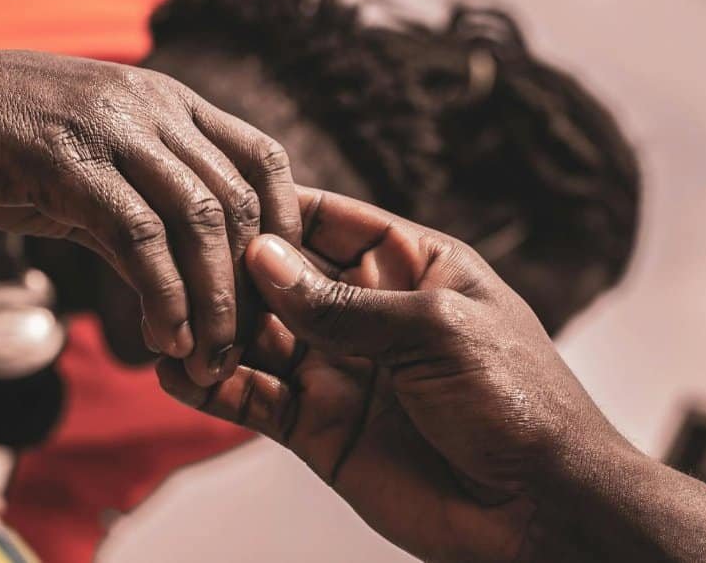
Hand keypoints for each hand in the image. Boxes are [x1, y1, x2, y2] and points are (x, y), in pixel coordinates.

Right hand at [0, 7, 300, 384]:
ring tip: (207, 358)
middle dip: (252, 287)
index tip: (277, 294)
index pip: (265, 160)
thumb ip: (141, 213)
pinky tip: (163, 337)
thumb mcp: (89, 168)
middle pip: (239, 200)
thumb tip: (188, 286)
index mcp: (169, 103)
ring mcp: (108, 126)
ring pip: (197, 218)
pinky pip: (135, 235)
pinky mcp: (61, 157)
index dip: (286, 230)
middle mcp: (152, 106)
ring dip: (213, 301)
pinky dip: (162, 294)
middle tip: (242, 349)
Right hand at [157, 186, 629, 560]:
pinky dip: (213, 386)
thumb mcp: (435, 329)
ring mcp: (339, 368)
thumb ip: (345, 302)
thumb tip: (262, 258)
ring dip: (215, 327)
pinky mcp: (317, 426)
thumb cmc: (514, 398)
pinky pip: (254, 397)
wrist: (536, 506)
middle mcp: (367, 311)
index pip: (328, 221)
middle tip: (178, 262)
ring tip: (168, 318)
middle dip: (233, 269)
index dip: (276, 210)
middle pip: (283, 276)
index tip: (218, 198)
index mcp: (410, 265)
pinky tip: (173, 372)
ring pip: (258, 336)